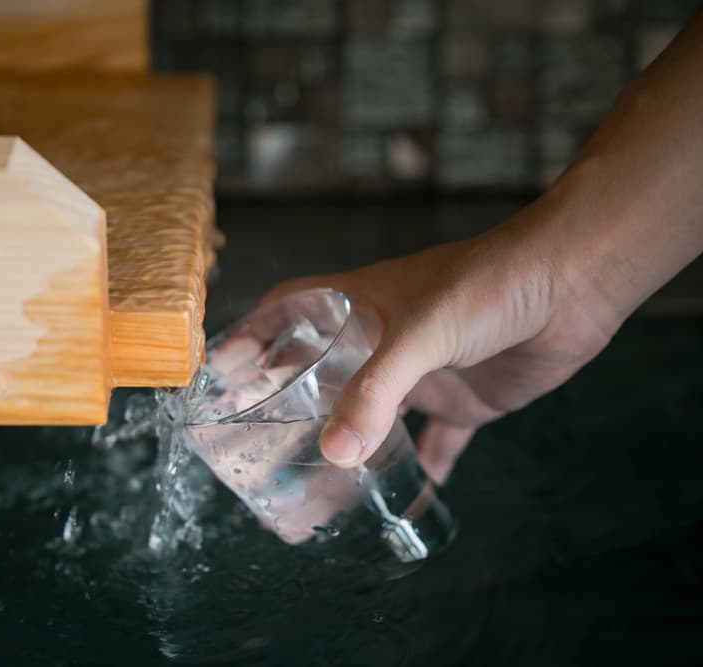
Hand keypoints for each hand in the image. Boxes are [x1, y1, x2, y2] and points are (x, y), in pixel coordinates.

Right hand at [262, 209, 619, 482]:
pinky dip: (419, 467)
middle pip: (324, 371)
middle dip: (291, 404)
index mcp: (363, 306)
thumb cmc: (492, 283)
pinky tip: (402, 496)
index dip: (254, 334)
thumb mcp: (423, 332)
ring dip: (349, 446)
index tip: (221, 369)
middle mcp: (386, 339)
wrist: (576, 283)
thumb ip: (378, 390)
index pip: (291, 309)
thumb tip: (335, 453)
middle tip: (257, 444)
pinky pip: (434, 439)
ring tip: (318, 485)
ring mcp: (424, 370)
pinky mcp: (465, 398)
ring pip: (373, 414)